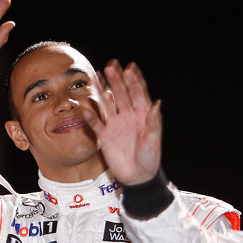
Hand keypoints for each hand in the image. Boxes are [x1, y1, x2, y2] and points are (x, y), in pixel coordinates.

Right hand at [83, 60, 161, 184]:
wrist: (138, 177)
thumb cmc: (150, 159)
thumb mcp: (154, 141)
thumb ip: (154, 123)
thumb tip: (157, 104)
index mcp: (142, 115)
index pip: (138, 94)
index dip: (134, 81)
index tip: (130, 68)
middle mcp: (128, 116)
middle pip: (121, 94)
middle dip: (117, 80)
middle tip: (111, 66)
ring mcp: (116, 125)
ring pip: (107, 104)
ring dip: (101, 92)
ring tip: (94, 77)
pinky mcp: (105, 136)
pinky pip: (96, 124)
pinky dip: (90, 116)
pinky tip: (85, 107)